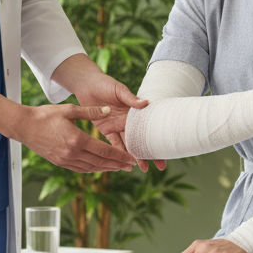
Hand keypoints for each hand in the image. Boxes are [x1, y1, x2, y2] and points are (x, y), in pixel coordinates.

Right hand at [16, 102, 137, 172]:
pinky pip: (80, 169)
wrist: (24, 126)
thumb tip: (109, 111)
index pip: (104, 151)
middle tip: (130, 166)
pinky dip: (92, 169)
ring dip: (106, 169)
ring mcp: (65, 160)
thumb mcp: (70, 110)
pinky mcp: (59, 162)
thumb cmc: (46, 115)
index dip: (119, 156)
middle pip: (100, 162)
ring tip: (118, 168)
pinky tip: (99, 167)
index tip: (131, 159)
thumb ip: (91, 112)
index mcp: (77, 140)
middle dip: (117, 165)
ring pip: (91, 168)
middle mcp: (72, 153)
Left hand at [54, 55, 166, 171]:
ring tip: (143, 168)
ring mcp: (117, 126)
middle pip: (141, 139)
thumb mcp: (119, 89)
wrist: (86, 84)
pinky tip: (124, 163)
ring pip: (128, 144)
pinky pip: (113, 143)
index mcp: (134, 111)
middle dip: (149, 152)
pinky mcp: (106, 129)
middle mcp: (127, 121)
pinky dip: (118, 152)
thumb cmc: (105, 83)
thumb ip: (130, 98)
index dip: (157, 138)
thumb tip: (145, 103)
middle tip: (159, 166)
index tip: (166, 150)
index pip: (148, 127)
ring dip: (135, 156)